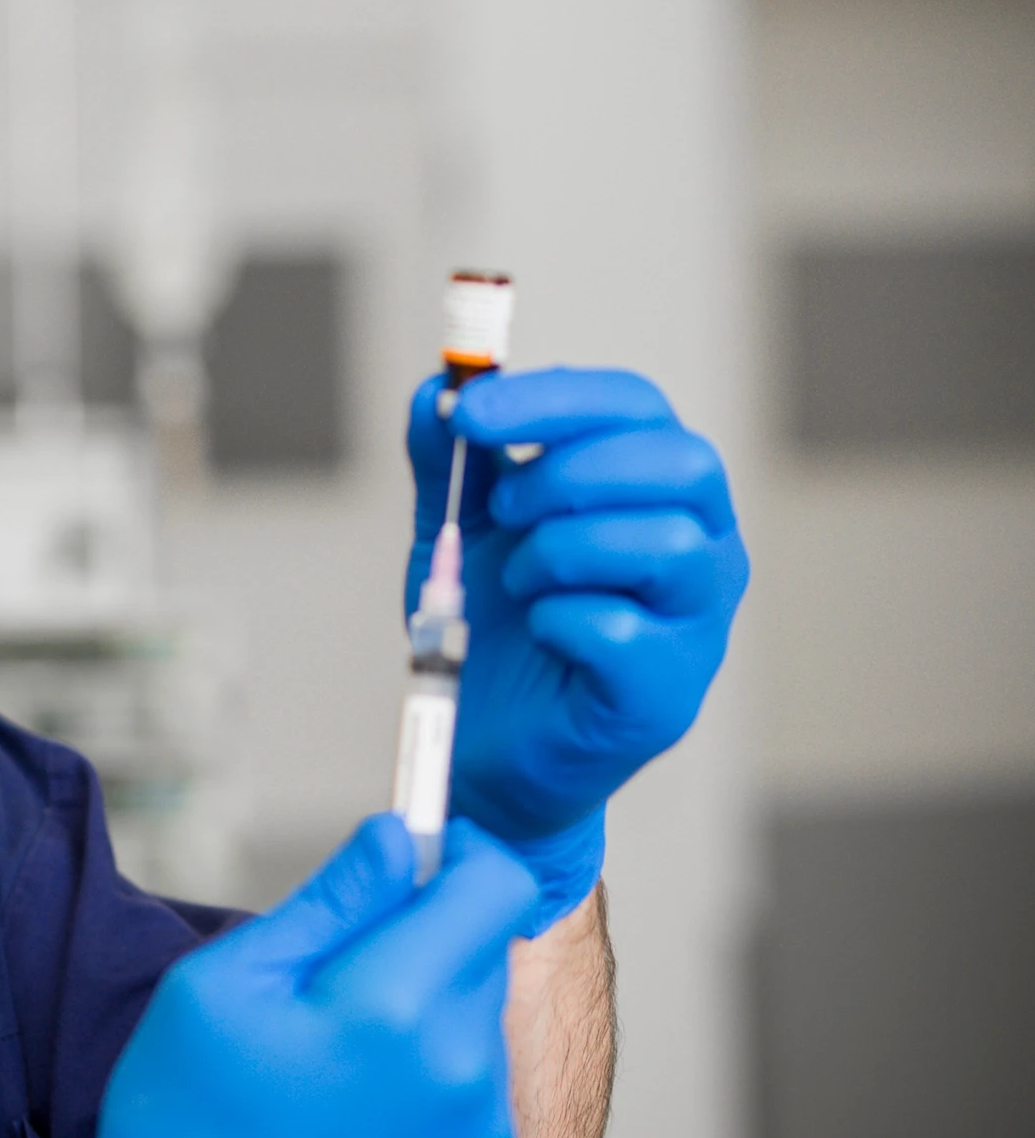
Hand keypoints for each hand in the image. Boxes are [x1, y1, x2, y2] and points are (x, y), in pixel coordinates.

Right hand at [80, 814, 538, 1137]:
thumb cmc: (188, 1119)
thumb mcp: (224, 983)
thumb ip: (327, 903)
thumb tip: (398, 838)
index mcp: (395, 1005)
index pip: (496, 885)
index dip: (459, 852)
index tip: (416, 858)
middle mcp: (462, 1072)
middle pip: (481, 951)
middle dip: (420, 940)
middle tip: (330, 982)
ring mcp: (481, 1137)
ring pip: (476, 1022)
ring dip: (422, 1016)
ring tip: (333, 1063)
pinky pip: (475, 1094)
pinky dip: (429, 1085)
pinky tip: (355, 1112)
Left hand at [407, 367, 748, 930]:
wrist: (479, 746)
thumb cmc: (490, 628)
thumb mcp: (455, 529)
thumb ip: (449, 460)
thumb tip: (435, 390)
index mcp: (654, 488)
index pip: (635, 406)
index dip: (551, 396)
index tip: (468, 409)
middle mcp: (702, 546)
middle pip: (679, 461)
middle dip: (567, 471)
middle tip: (500, 508)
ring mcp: (699, 623)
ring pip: (664, 542)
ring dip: (560, 551)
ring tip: (519, 583)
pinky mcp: (670, 694)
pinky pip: (623, 632)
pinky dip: (558, 622)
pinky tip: (539, 636)